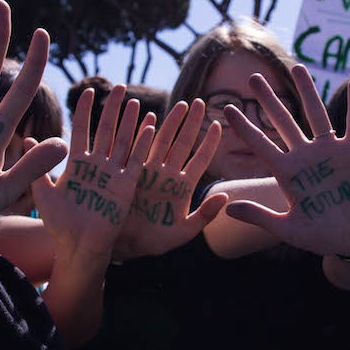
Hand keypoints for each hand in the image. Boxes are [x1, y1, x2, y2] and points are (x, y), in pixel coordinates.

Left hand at [33, 85, 153, 254]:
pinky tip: (150, 127)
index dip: (85, 111)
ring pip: (124, 142)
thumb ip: (37, 168)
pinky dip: (143, 146)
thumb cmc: (58, 225)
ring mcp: (113, 175)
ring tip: (135, 101)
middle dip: (113, 109)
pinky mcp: (126, 187)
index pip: (82, 130)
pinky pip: (136, 163)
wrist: (77, 247)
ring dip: (130, 122)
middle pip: (107, 131)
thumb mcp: (43, 194)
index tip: (88, 91)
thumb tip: (25, 138)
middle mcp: (97, 165)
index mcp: (77, 164)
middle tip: (120, 86)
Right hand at [113, 99, 227, 259]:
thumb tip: (225, 197)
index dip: (210, 142)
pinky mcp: (130, 173)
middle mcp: (168, 175)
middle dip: (191, 123)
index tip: (218, 124)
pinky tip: (149, 117)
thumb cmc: (154, 242)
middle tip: (199, 102)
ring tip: (180, 104)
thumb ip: (204, 216)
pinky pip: (138, 149)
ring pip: (162, 141)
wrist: (123, 247)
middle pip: (182, 143)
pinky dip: (144, 133)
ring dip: (171, 122)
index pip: (201, 159)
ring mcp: (149, 172)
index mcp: (183, 187)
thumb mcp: (183, 233)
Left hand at [222, 65, 349, 258]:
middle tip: (252, 77)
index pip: (260, 144)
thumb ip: (260, 216)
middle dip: (268, 100)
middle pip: (283, 121)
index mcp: (288, 174)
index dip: (244, 127)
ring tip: (298, 68)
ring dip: (308, 91)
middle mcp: (306, 158)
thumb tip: (226, 209)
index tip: (226, 108)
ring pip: (316, 115)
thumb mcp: (289, 229)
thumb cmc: (323, 237)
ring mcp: (331, 153)